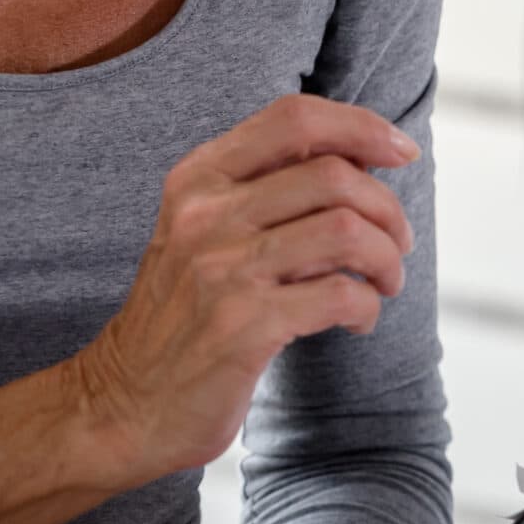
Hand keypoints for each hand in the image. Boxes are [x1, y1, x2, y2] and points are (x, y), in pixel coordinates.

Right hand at [69, 94, 419, 484]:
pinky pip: (341, 295)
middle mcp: (206, 215)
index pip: (294, 118)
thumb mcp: (203, 231)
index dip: (361, 126)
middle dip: (387, 208)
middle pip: (334, 174)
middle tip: (398, 243)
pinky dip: (367, 307)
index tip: (401, 151)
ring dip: (387, 258)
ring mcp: (222, 270)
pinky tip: (358, 320)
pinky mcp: (244, 327)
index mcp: (198, 178)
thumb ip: (266, 190)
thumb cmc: (183, 314)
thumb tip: (361, 158)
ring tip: (385, 282)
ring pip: (347, 231)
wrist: (122, 404)